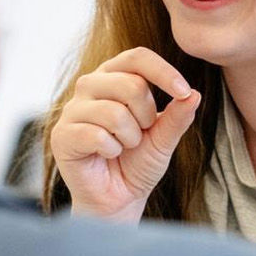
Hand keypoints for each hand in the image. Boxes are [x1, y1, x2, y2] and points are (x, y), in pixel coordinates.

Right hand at [50, 48, 201, 222]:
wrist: (119, 199)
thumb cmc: (138, 163)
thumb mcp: (164, 139)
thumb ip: (177, 116)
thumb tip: (194, 94)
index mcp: (114, 76)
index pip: (138, 57)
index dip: (163, 71)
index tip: (184, 92)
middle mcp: (90, 86)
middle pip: (130, 84)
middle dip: (147, 116)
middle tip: (141, 135)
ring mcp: (72, 109)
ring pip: (114, 112)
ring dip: (130, 137)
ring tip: (124, 147)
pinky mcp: (62, 135)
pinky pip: (96, 135)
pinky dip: (112, 150)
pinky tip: (108, 155)